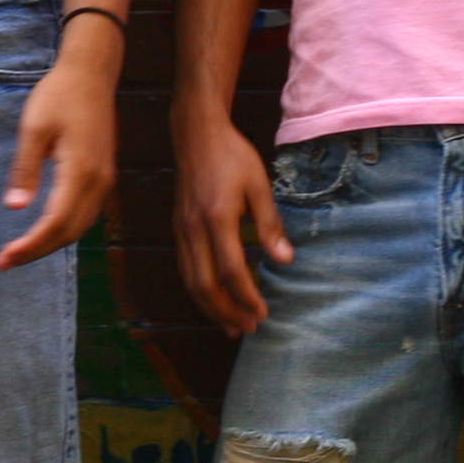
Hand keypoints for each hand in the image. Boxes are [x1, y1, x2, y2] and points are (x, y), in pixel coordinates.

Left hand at [0, 48, 117, 269]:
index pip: (56, 222)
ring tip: (20, 253)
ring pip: (81, 226)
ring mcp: (104, 179)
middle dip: (38, 251)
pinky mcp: (103, 175)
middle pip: (71, 232)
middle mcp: (98, 181)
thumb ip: (26, 169)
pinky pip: (86, 213)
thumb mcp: (34, 128)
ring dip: (51, 243)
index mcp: (80, 170)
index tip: (4, 258)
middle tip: (4, 263)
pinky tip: (44, 232)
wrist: (92, 73)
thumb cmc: (59, 95)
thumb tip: (15, 208)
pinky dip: (64, 229)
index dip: (31, 245)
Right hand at [171, 115, 290, 337]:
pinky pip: (186, 268)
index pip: (230, 270)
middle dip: (226, 312)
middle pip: (204, 285)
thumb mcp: (259, 184)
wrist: (195, 133)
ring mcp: (182, 230)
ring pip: (191, 281)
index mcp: (217, 218)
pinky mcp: (178, 228)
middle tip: (247, 329)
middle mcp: (193, 229)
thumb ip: (270, 223)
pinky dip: (200, 290)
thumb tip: (285, 259)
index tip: (263, 314)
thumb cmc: (232, 155)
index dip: (247, 297)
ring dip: (211, 307)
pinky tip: (214, 298)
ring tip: (230, 325)